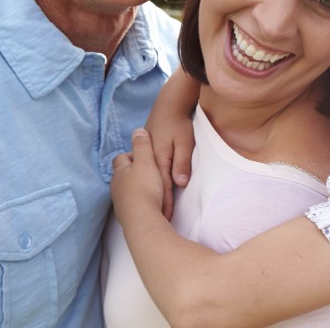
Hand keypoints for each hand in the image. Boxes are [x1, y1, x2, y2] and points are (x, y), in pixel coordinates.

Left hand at [111, 129, 166, 222]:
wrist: (142, 219)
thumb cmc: (145, 188)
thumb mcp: (147, 161)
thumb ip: (143, 145)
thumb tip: (137, 131)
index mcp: (121, 171)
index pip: (121, 157)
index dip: (132, 155)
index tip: (145, 156)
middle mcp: (116, 185)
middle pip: (123, 175)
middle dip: (134, 172)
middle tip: (150, 172)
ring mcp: (120, 201)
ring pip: (127, 189)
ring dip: (137, 187)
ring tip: (152, 188)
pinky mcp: (127, 214)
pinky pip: (132, 203)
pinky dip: (139, 200)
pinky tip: (150, 202)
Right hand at [146, 68, 198, 218]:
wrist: (167, 106)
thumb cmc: (178, 123)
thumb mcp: (184, 141)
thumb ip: (182, 162)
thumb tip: (180, 184)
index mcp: (158, 160)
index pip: (163, 187)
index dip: (165, 204)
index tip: (168, 220)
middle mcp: (148, 161)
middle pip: (153, 187)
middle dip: (157, 206)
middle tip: (162, 225)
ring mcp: (145, 157)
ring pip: (147, 182)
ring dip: (150, 197)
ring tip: (154, 215)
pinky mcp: (146, 154)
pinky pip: (145, 174)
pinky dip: (147, 185)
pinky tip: (146, 194)